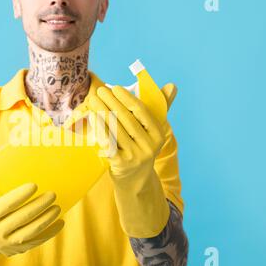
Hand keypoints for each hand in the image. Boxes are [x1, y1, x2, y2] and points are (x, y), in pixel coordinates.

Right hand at [0, 164, 63, 265]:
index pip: (5, 206)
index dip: (19, 196)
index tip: (34, 185)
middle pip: (20, 219)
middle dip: (38, 206)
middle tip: (52, 194)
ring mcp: (7, 243)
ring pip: (30, 232)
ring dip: (45, 220)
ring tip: (57, 207)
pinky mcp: (18, 250)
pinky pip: (36, 242)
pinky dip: (49, 234)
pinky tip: (60, 223)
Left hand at [88, 83, 177, 237]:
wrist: (134, 180)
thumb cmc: (140, 146)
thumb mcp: (152, 131)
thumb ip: (160, 107)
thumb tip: (172, 86)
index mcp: (158, 135)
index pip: (142, 112)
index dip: (127, 98)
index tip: (114, 87)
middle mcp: (149, 146)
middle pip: (126, 119)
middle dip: (111, 102)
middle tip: (99, 91)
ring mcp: (135, 156)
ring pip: (116, 130)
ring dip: (102, 112)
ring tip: (93, 100)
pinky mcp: (120, 164)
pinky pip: (108, 142)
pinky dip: (99, 128)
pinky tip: (92, 117)